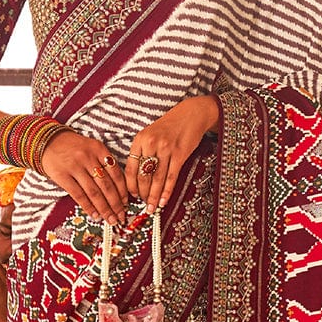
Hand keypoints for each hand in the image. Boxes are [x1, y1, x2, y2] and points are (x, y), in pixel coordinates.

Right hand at [39, 131, 127, 223]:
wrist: (48, 141)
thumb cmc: (73, 148)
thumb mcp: (91, 148)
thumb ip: (104, 163)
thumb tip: (117, 190)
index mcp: (99, 149)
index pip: (116, 173)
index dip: (122, 191)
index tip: (126, 203)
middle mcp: (88, 157)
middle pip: (106, 185)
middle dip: (115, 204)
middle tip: (120, 216)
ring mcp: (75, 167)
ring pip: (94, 192)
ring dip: (104, 209)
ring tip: (110, 219)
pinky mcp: (62, 176)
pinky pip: (78, 195)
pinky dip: (88, 207)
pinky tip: (95, 215)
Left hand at [126, 96, 218, 213]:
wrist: (191, 114)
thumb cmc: (170, 126)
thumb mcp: (150, 134)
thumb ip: (143, 152)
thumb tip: (138, 178)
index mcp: (140, 139)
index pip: (130, 168)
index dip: (130, 186)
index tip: (132, 196)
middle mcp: (151, 143)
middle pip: (143, 176)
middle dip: (143, 194)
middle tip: (143, 206)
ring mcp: (166, 148)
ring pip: (157, 179)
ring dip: (154, 196)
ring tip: (152, 208)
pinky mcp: (179, 153)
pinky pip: (171, 177)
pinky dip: (167, 191)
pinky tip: (164, 200)